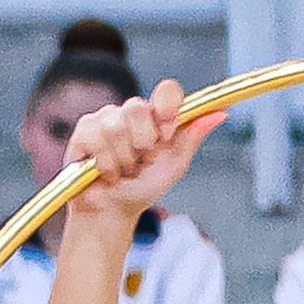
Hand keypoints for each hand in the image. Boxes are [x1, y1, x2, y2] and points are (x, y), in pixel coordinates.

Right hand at [66, 80, 218, 222]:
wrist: (112, 213)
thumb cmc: (142, 189)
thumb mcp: (173, 166)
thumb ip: (191, 138)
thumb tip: (220, 114)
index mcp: (156, 117)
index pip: (166, 90)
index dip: (168, 106)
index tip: (168, 131)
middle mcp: (130, 113)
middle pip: (136, 108)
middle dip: (141, 142)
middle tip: (139, 161)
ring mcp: (104, 120)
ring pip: (115, 126)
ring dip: (121, 158)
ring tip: (120, 170)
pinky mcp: (82, 132)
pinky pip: (94, 137)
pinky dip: (103, 162)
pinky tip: (103, 172)